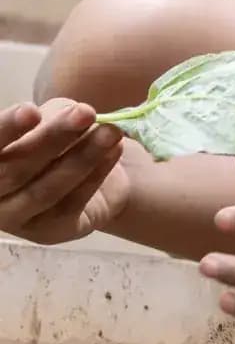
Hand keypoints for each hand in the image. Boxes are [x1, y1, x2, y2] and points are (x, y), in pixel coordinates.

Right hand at [0, 101, 128, 245]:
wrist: (93, 176)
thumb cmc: (59, 141)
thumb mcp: (50, 119)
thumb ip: (50, 117)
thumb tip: (73, 114)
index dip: (7, 129)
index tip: (32, 110)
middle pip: (15, 170)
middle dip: (52, 138)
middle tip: (86, 113)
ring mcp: (16, 218)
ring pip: (45, 190)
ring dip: (82, 157)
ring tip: (111, 132)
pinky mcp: (49, 232)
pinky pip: (72, 203)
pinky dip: (95, 176)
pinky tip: (115, 152)